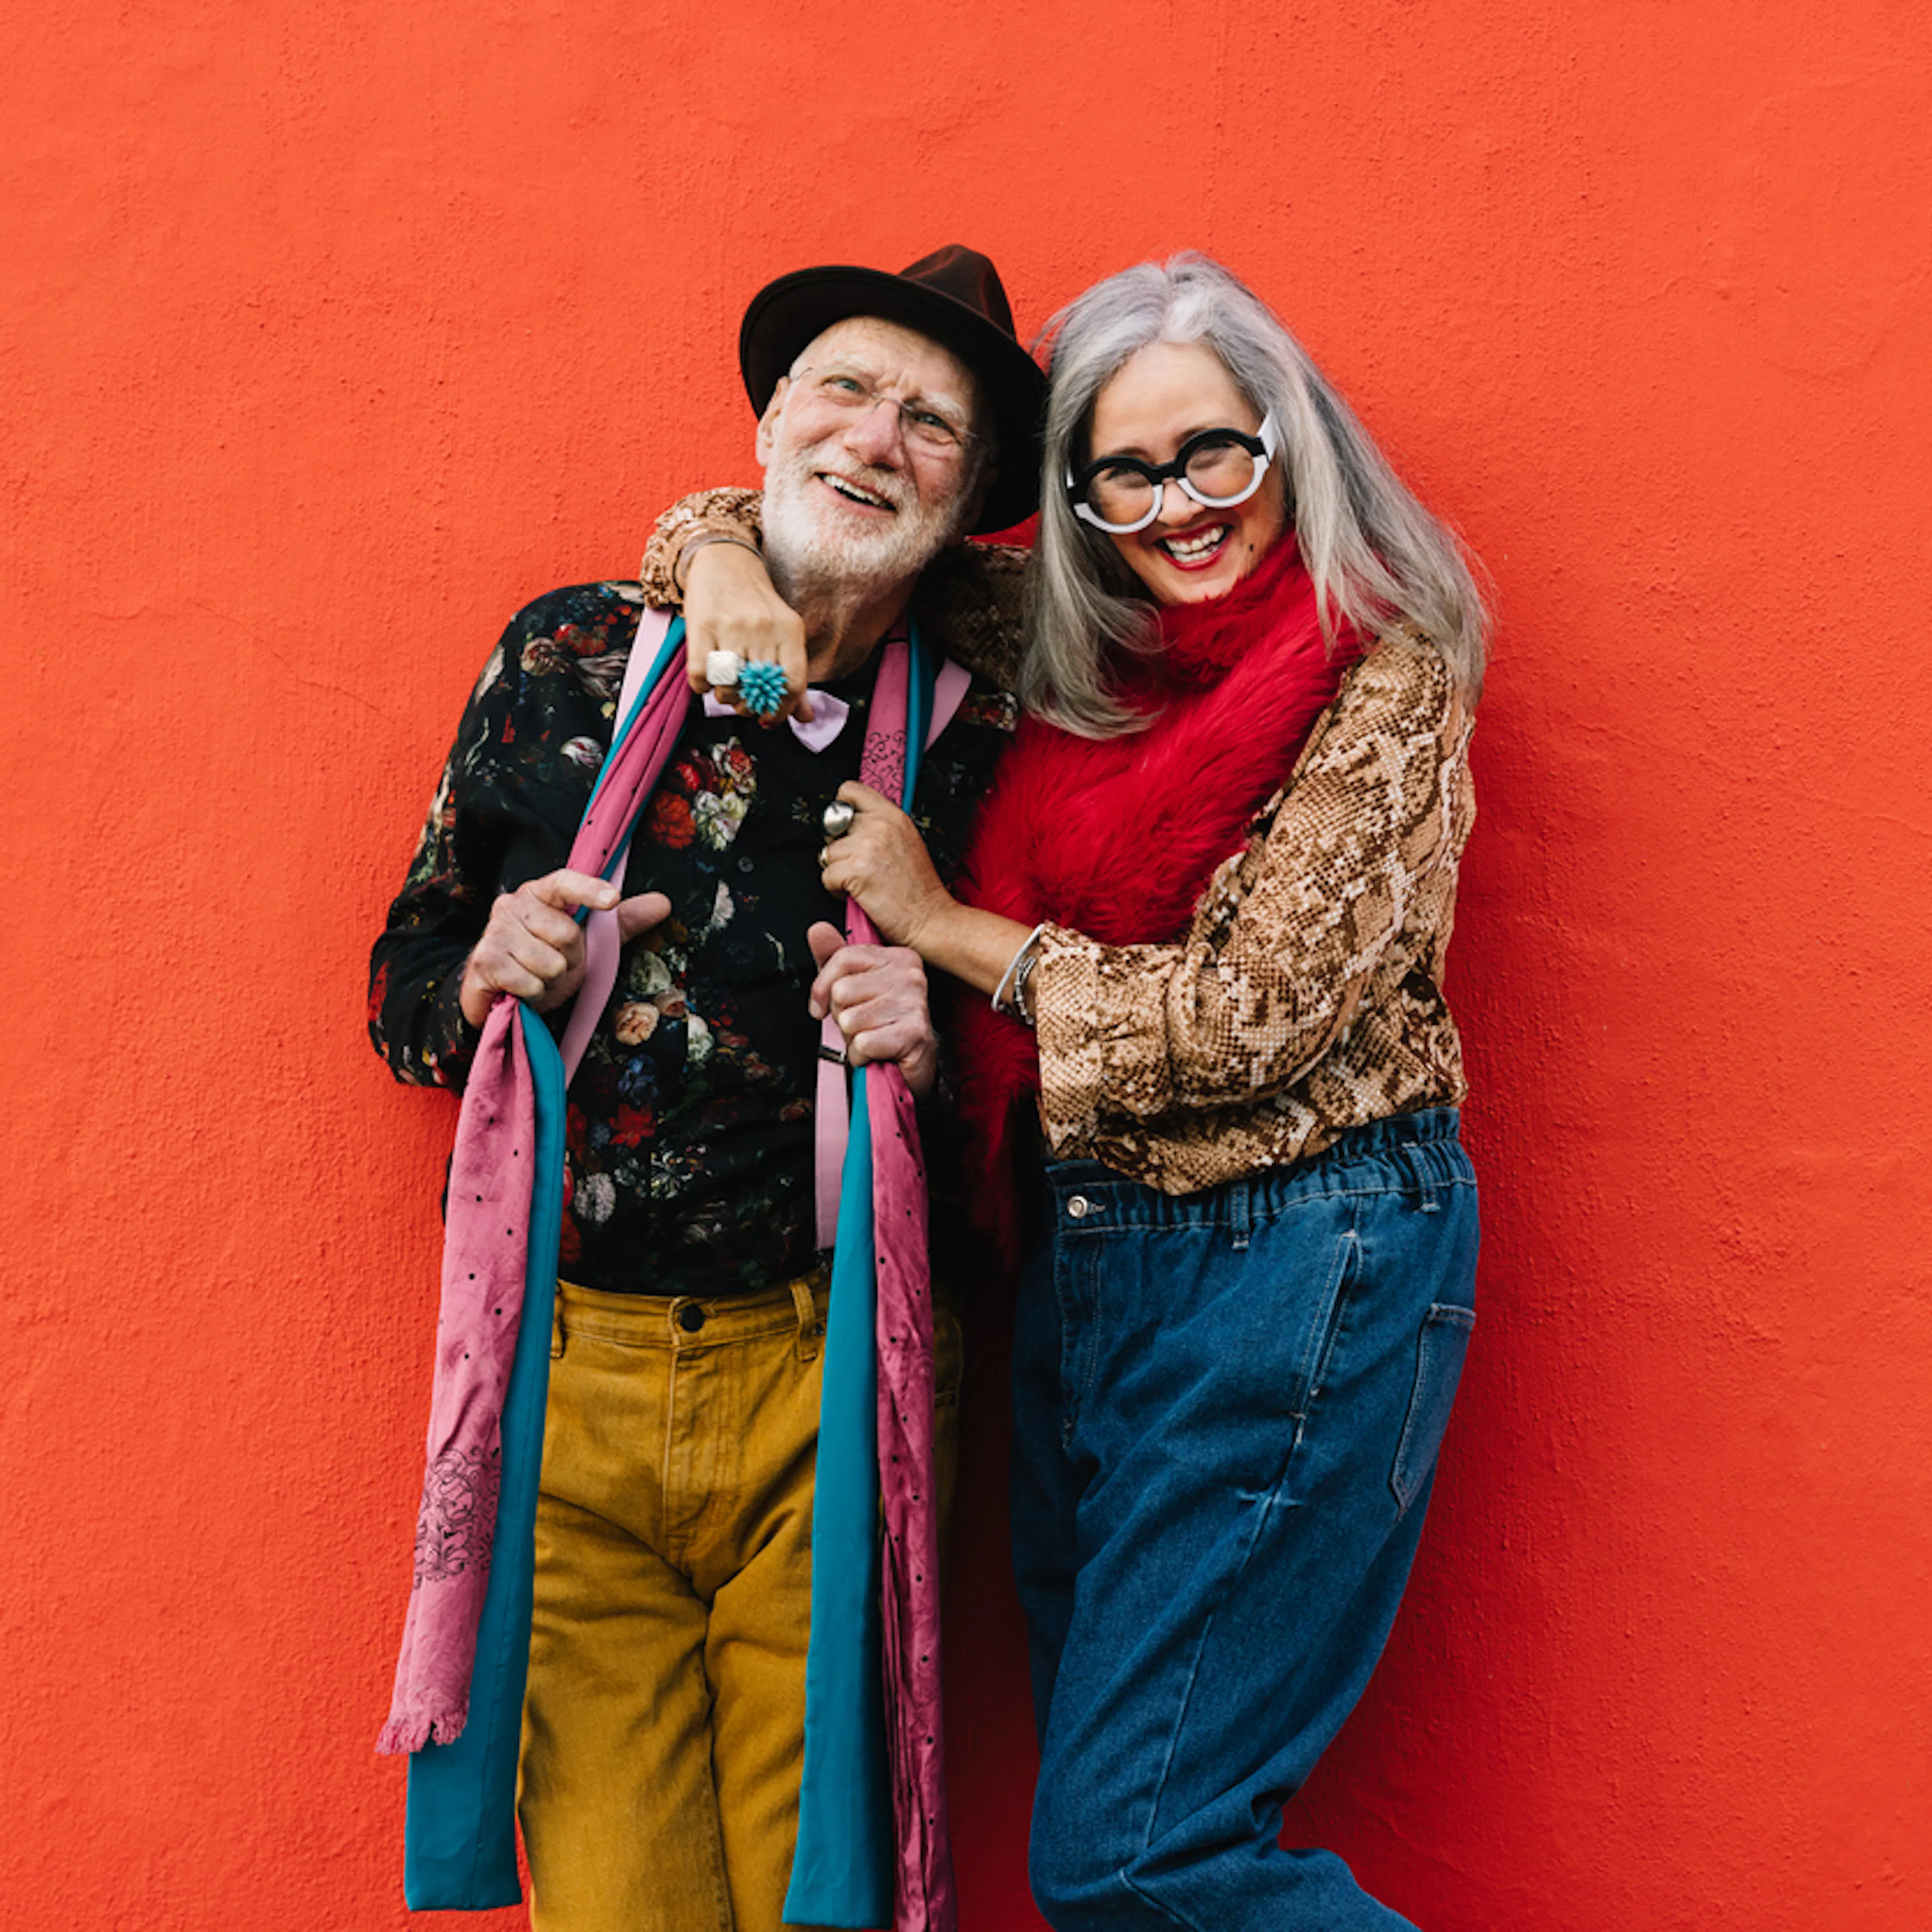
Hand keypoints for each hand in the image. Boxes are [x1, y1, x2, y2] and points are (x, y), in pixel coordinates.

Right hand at [459, 869, 670, 1026]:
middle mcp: (513, 905)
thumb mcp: (587, 943)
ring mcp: (495, 932)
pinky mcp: (484, 961)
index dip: (588, 889)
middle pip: (567, 934)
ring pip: (550, 963)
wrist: (498, 995)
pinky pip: (530, 983)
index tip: (613, 900)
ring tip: (538, 977)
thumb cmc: (544, 961)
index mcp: (540, 893)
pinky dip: (534, 994)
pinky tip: (522, 989)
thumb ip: (622, 923)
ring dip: (551, 980)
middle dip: (571, 960)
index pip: (565, 882)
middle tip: (557, 965)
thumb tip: (663, 902)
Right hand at [682, 540, 812, 724]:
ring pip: (728, 687)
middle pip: (758, 691)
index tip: (769, 718)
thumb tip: (804, 718)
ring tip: (726, 686)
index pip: (793, 684)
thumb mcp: (784, 633)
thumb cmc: (756, 605)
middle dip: (749, 706)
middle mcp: (762, 628)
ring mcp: (731, 626)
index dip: (781, 710)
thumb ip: (793, 676)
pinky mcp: (701, 626)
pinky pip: (700, 676)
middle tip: (744, 701)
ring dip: (725, 697)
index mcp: (789, 630)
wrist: (725, 560)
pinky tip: (708, 677)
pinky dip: (702, 686)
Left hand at [806, 922, 938, 1097]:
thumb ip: (835, 957)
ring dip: (852, 1038)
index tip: (820, 1006)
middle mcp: (911, 976)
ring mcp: (915, 1004)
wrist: (915, 1065)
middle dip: (841, 1015)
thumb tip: (818, 930)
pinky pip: (862, 1043)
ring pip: (849, 1020)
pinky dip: (861, 1056)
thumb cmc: (884, 1024)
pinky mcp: (914, 1035)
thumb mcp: (856, 985)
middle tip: (861, 1024)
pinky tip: (876, 1052)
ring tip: (871, 1037)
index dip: (822, 986)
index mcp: (899, 957)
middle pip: (842, 991)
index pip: (844, 958)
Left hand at [818, 783, 952, 950]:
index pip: (851, 791)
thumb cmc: (920, 890)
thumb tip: (851, 825)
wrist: (931, 919)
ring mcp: (866, 848)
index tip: (844, 827)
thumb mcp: (907, 843)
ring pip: (827, 853)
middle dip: (839, 846)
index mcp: (893, 816)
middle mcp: (879, 826)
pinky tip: (858, 894)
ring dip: (838, 870)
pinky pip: (826, 875)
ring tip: (861, 882)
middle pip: (833, 826)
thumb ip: (880, 828)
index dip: (841, 809)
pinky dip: (836, 889)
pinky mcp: (855, 872)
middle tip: (858, 864)